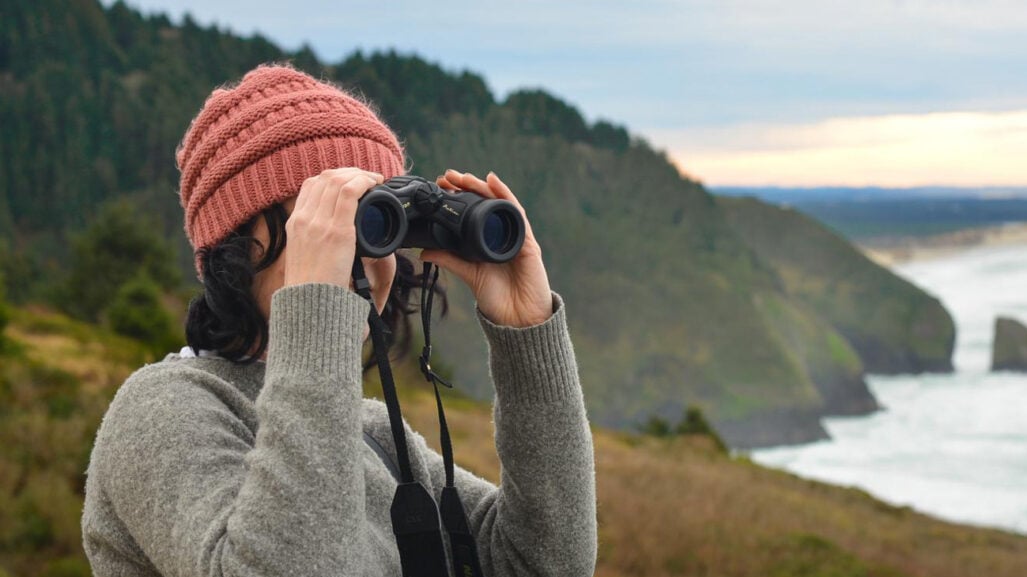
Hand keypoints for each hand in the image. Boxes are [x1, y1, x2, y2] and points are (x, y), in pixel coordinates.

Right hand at [283, 168, 383, 288]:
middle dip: (348, 172)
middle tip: (366, 178)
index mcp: (294, 224)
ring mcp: (319, 223)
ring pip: (337, 181)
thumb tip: (334, 238)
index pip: (310, 186)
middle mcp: (304, 219)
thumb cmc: (312, 289)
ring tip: (374, 179)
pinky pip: (349, 193)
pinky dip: (364, 182)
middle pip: (324, 179)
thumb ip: (315, 243)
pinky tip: (374, 183)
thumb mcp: (305, 259)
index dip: (332, 177)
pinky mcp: (337, 231)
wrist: (309, 305)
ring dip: (359, 174)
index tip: (349, 181)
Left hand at [423, 169, 552, 327]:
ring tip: (467, 177)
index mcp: (488, 240)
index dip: (459, 196)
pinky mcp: (527, 242)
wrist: (519, 319)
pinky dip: (506, 196)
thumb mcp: (468, 274)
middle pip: (486, 202)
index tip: (441, 185)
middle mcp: (502, 234)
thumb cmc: (497, 298)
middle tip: (449, 175)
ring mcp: (516, 236)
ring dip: (484, 187)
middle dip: (468, 186)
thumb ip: (449, 259)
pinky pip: (517, 214)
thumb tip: (422, 250)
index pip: (474, 211)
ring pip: (500, 203)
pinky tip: (495, 183)